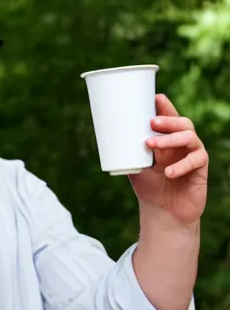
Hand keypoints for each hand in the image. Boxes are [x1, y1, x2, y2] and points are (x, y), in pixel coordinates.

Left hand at [128, 94, 208, 225]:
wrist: (162, 212)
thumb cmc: (148, 187)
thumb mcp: (134, 167)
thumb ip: (127, 152)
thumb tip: (107, 137)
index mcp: (166, 140)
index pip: (168, 118)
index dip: (165, 106)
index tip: (155, 97)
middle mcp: (181, 145)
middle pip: (182, 123)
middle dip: (168, 120)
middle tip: (152, 122)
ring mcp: (192, 155)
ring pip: (189, 138)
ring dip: (170, 139)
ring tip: (151, 145)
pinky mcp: (201, 170)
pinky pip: (196, 160)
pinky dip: (182, 165)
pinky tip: (169, 172)